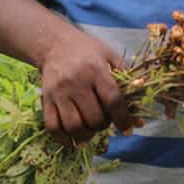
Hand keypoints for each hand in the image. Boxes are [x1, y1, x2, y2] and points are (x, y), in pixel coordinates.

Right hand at [38, 32, 133, 147]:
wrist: (54, 44)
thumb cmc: (86, 50)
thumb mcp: (109, 56)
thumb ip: (126, 80)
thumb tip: (138, 111)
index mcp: (95, 70)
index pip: (113, 100)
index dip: (123, 118)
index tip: (127, 128)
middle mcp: (76, 82)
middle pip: (94, 117)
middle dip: (103, 125)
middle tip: (104, 121)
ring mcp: (58, 93)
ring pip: (74, 126)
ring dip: (86, 135)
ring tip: (90, 130)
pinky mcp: (45, 100)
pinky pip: (52, 127)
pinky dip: (64, 139)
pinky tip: (73, 139)